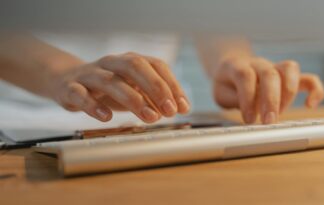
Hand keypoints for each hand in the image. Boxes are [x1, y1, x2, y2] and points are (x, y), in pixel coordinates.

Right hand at [48, 52, 189, 122]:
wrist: (66, 81)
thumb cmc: (108, 88)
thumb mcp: (133, 90)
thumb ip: (153, 97)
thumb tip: (178, 108)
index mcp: (130, 61)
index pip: (156, 66)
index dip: (172, 85)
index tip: (183, 107)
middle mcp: (111, 63)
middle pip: (135, 66)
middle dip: (156, 87)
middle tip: (169, 110)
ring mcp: (90, 74)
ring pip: (110, 80)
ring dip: (133, 99)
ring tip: (150, 117)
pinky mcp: (71, 88)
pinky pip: (80, 94)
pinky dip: (93, 105)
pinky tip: (107, 117)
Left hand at [212, 56, 323, 123]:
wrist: (234, 68)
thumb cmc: (228, 84)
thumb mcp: (221, 94)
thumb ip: (234, 100)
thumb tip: (251, 112)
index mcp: (237, 65)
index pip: (245, 75)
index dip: (248, 98)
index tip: (249, 119)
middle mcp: (259, 63)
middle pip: (270, 73)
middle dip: (271, 100)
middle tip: (268, 121)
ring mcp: (275, 68)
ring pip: (290, 68)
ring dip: (289, 93)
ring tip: (281, 113)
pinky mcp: (289, 78)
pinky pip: (308, 78)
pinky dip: (314, 90)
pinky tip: (310, 105)